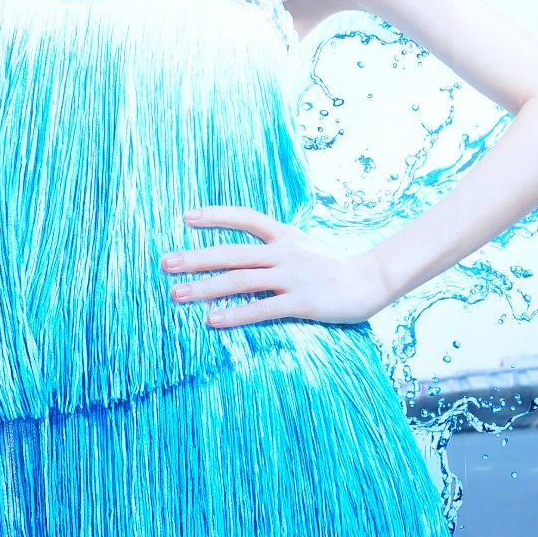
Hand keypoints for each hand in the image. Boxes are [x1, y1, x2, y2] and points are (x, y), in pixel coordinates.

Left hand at [163, 205, 395, 327]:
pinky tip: (213, 320)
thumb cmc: (334, 268)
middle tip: (166, 264)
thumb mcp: (304, 248)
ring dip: (206, 287)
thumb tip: (243, 255)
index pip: (246, 218)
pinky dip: (235, 313)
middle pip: (233, 252)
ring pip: (241, 280)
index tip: (186, 217)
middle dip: (196, 258)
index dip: (216, 216)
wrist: (371, 282)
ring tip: (178, 295)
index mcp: (286, 236)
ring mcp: (293, 277)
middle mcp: (286, 252)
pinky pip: (262, 308)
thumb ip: (277, 247)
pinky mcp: (302, 301)